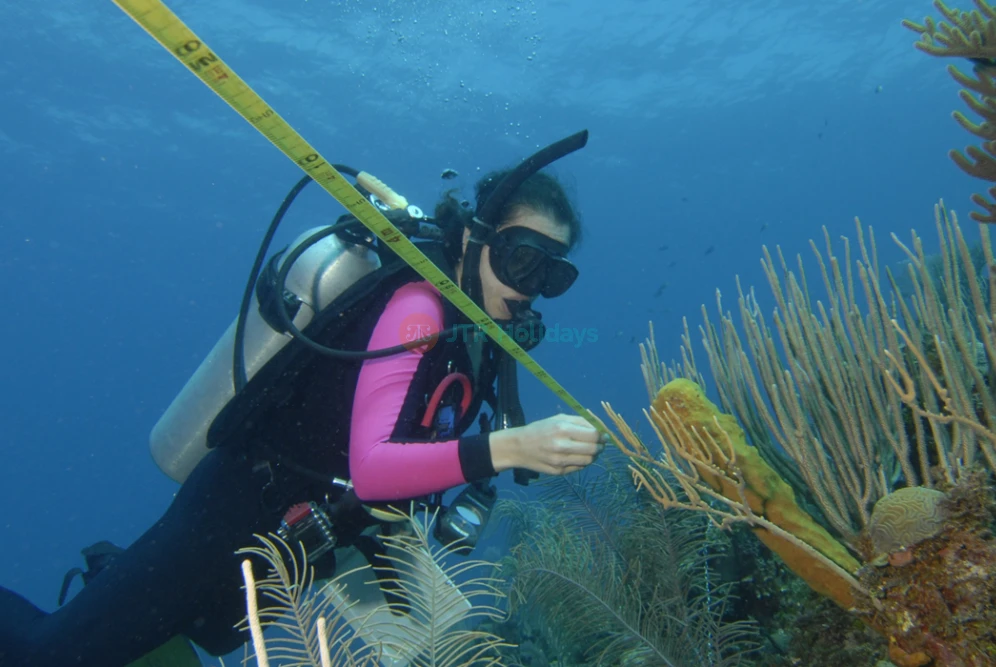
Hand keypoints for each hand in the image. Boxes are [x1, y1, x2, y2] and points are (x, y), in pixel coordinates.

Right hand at [489, 413, 607, 475]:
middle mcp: (562, 446)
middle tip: (600, 444)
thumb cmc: (541, 429)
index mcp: (563, 429)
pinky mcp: (558, 472)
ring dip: (594, 455)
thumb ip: (580, 422)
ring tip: (591, 450)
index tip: (604, 435)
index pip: (593, 434)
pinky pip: (579, 468)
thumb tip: (601, 428)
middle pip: (593, 449)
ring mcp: (560, 461)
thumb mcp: (559, 419)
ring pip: (588, 460)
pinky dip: (583, 462)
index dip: (602, 436)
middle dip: (600, 446)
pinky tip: (578, 456)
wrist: (519, 447)